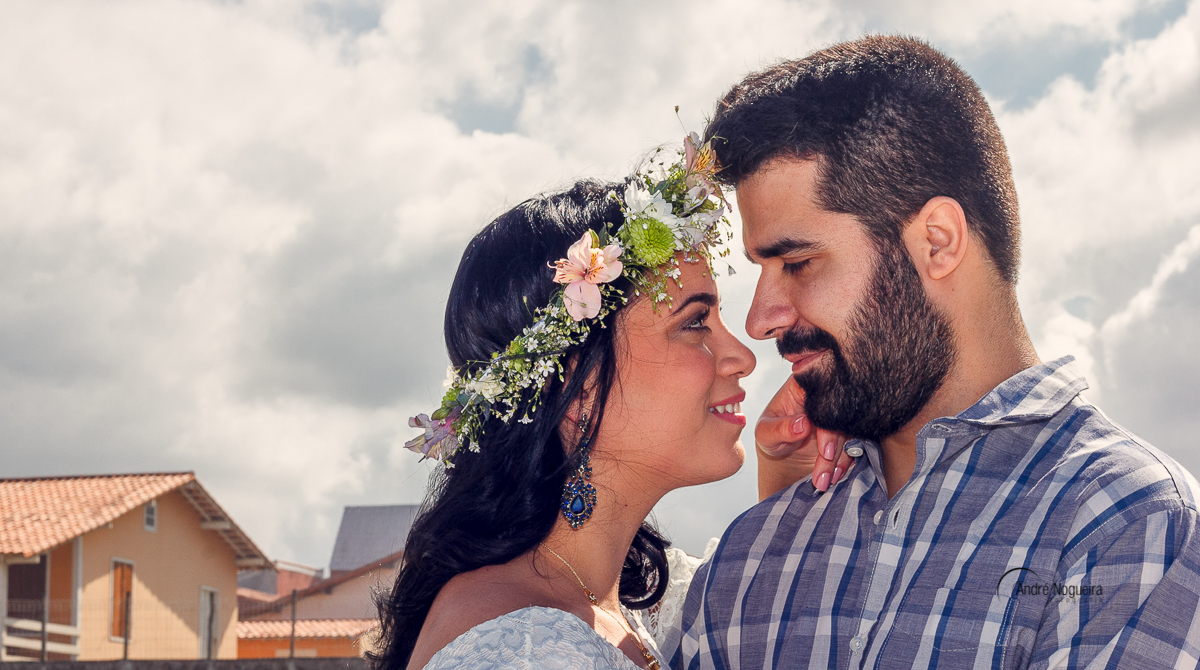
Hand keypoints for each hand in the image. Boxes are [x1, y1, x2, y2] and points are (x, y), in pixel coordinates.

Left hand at [755, 375, 855, 499]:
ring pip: (850, 432)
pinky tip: (834, 475)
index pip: (824, 397)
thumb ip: (780, 428)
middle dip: (835, 450)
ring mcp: (837, 410)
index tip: (826, 451)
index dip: (828, 425)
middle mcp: (824, 394)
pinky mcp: (846, 425)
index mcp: (803, 385)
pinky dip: (846, 461)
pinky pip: (856, 441)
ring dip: (840, 460)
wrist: (782, 450)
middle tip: (824, 474)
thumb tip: (803, 423)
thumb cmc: (770, 435)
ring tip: (824, 480)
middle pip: (840, 417)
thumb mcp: (766, 434)